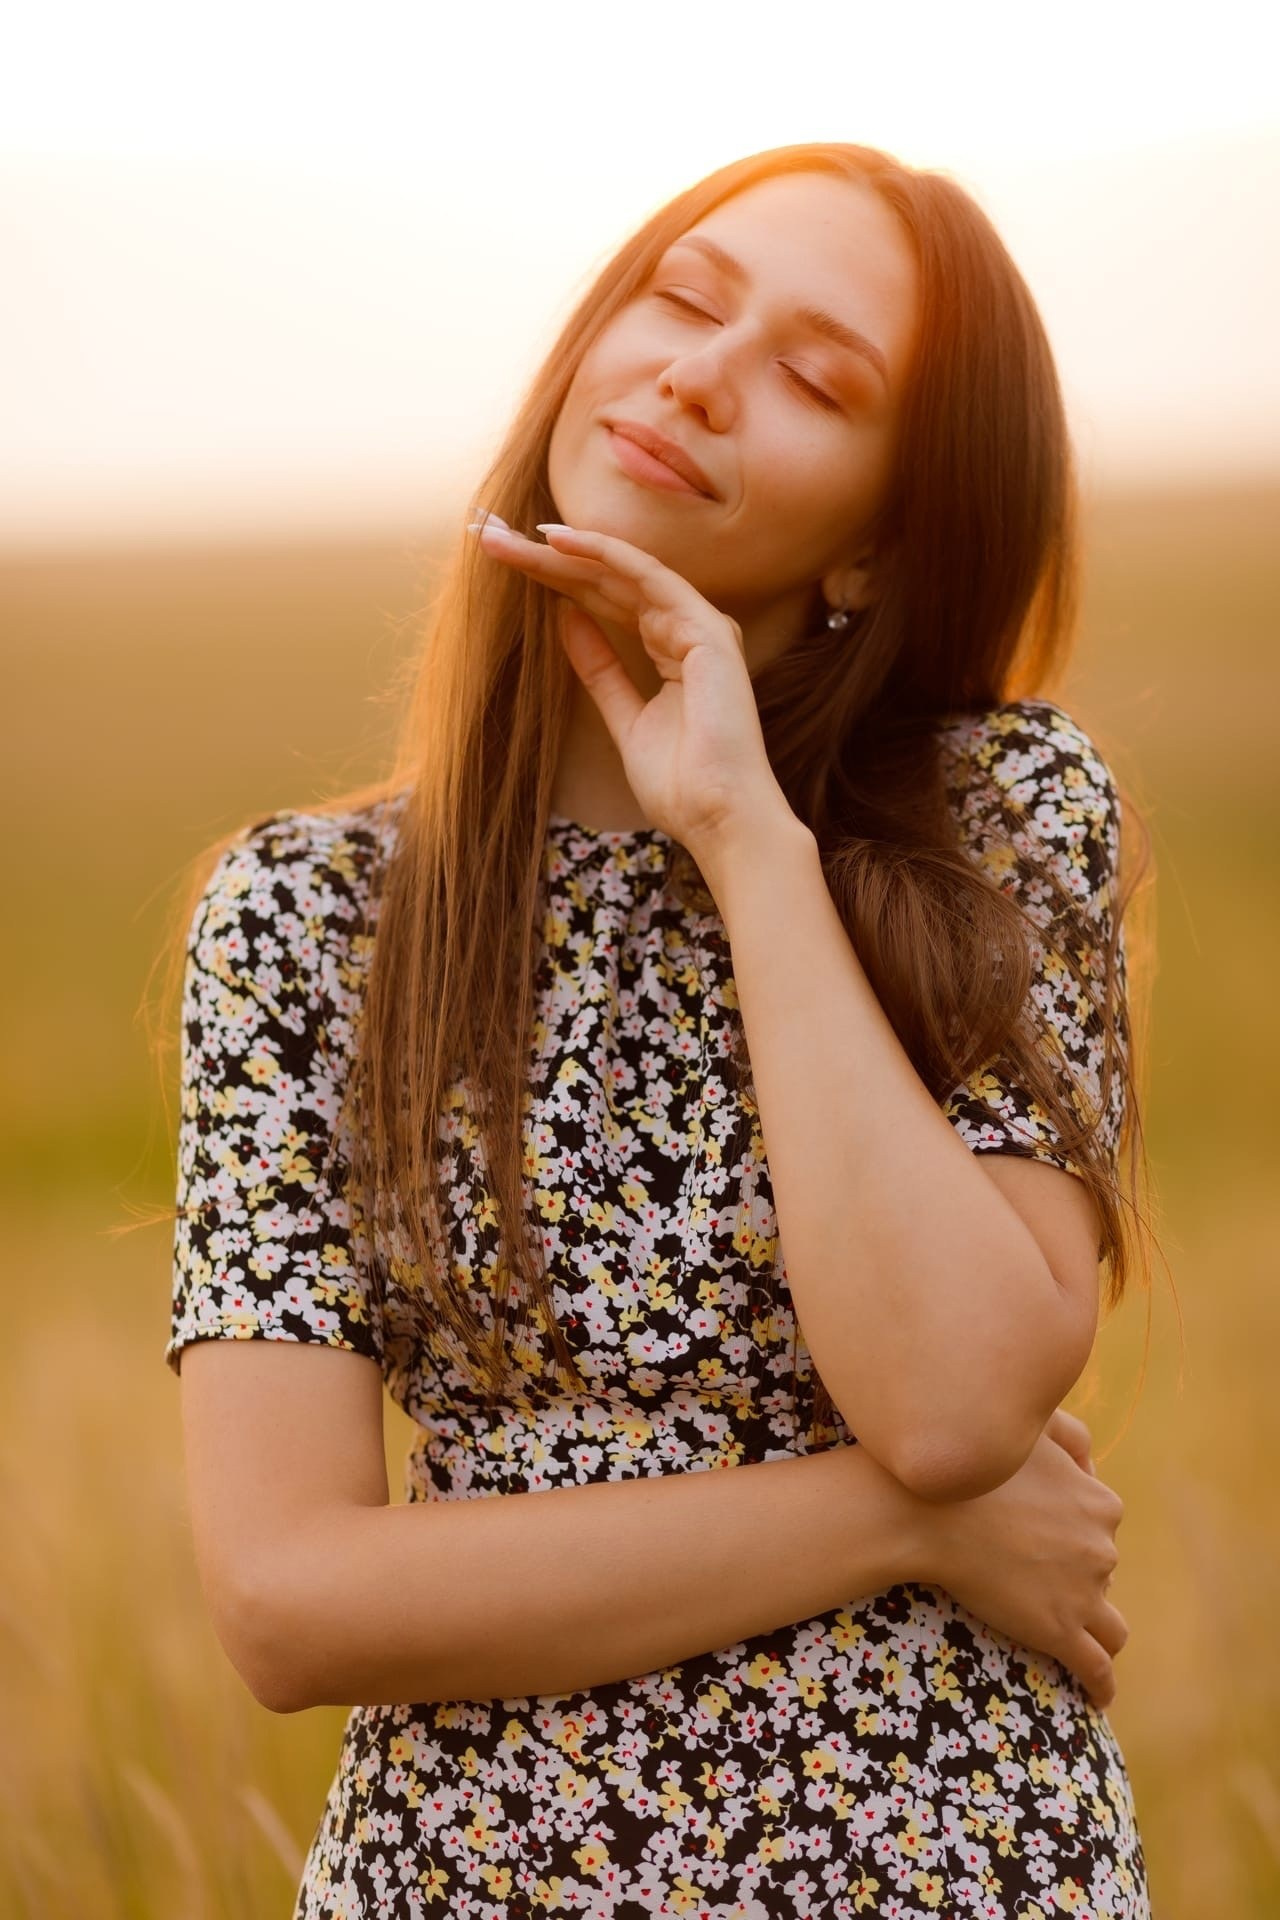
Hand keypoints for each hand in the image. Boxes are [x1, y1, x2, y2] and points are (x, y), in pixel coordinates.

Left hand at [467, 515, 792, 856]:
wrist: (718, 818)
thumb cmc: (681, 785)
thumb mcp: (624, 718)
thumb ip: (600, 668)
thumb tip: (567, 619)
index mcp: (673, 651)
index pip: (608, 602)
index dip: (557, 581)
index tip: (506, 565)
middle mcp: (689, 630)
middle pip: (609, 583)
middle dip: (550, 560)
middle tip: (493, 539)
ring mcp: (701, 626)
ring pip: (624, 573)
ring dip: (567, 551)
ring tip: (512, 537)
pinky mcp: (706, 630)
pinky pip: (650, 578)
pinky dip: (606, 555)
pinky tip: (562, 542)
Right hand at [911, 1407, 1128, 1710]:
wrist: (926, 1509)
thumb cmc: (970, 1465)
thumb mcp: (1030, 1430)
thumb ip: (1070, 1434)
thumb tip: (1093, 1458)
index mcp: (1100, 1502)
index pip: (1103, 1523)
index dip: (1076, 1531)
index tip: (1050, 1539)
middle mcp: (1102, 1548)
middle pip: (1101, 1571)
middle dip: (1078, 1576)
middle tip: (1036, 1579)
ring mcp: (1084, 1593)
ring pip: (1110, 1627)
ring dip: (1097, 1632)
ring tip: (1079, 1642)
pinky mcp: (1059, 1631)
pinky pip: (1096, 1668)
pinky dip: (1101, 1685)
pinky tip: (1097, 1697)